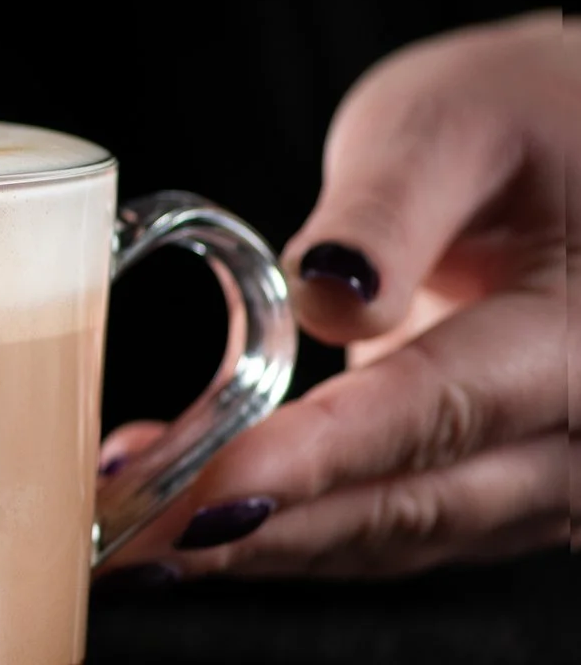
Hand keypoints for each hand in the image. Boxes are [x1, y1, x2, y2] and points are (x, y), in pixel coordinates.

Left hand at [99, 12, 573, 580]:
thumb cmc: (525, 119)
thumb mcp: (453, 124)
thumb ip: (390, 209)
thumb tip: (327, 294)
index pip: (439, 409)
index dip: (316, 460)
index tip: (206, 493)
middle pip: (414, 504)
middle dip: (260, 529)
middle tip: (127, 539)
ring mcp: (551, 477)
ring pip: (397, 538)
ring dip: (260, 545)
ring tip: (128, 538)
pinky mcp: (498, 490)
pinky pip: (394, 532)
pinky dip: (288, 530)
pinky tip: (182, 521)